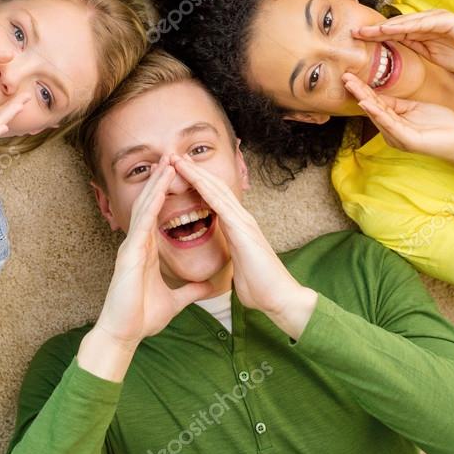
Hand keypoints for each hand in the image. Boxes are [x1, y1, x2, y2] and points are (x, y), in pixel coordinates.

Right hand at [94, 159, 213, 351]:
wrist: (124, 334)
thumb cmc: (141, 317)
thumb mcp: (175, 300)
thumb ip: (191, 290)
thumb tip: (208, 286)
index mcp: (147, 251)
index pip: (159, 214)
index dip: (167, 194)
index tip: (179, 176)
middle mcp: (138, 244)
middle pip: (150, 204)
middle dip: (161, 180)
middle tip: (172, 157)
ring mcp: (132, 247)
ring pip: (144, 208)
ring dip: (156, 185)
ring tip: (167, 163)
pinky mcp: (130, 255)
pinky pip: (141, 225)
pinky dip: (150, 206)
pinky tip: (158, 191)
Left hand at [172, 156, 315, 337]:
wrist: (279, 298)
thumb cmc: (260, 287)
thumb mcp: (239, 267)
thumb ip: (233, 256)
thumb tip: (229, 260)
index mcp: (238, 227)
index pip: (215, 198)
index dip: (198, 183)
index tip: (180, 172)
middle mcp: (241, 218)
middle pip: (214, 186)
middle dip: (194, 170)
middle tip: (174, 155)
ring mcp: (243, 220)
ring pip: (215, 188)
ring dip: (195, 172)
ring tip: (177, 158)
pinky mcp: (242, 228)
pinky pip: (219, 202)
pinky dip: (203, 187)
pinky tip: (190, 176)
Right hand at [343, 72, 453, 164]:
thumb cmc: (442, 125)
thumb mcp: (416, 108)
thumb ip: (397, 104)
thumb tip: (378, 95)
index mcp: (393, 124)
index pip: (375, 103)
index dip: (363, 90)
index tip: (350, 76)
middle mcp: (392, 132)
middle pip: (373, 108)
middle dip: (358, 92)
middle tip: (345, 77)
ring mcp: (399, 137)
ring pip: (378, 114)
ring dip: (364, 99)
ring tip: (352, 86)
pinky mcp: (408, 141)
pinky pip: (390, 124)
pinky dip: (377, 113)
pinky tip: (367, 103)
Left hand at [353, 10, 453, 72]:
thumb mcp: (434, 56)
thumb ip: (417, 50)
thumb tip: (397, 54)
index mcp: (422, 31)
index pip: (394, 34)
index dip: (375, 37)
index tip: (357, 42)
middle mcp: (425, 22)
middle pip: (394, 25)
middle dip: (373, 30)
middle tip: (352, 33)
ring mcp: (434, 19)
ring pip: (403, 23)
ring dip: (383, 27)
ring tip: (365, 32)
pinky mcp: (444, 20)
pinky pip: (420, 23)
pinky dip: (404, 26)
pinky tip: (389, 29)